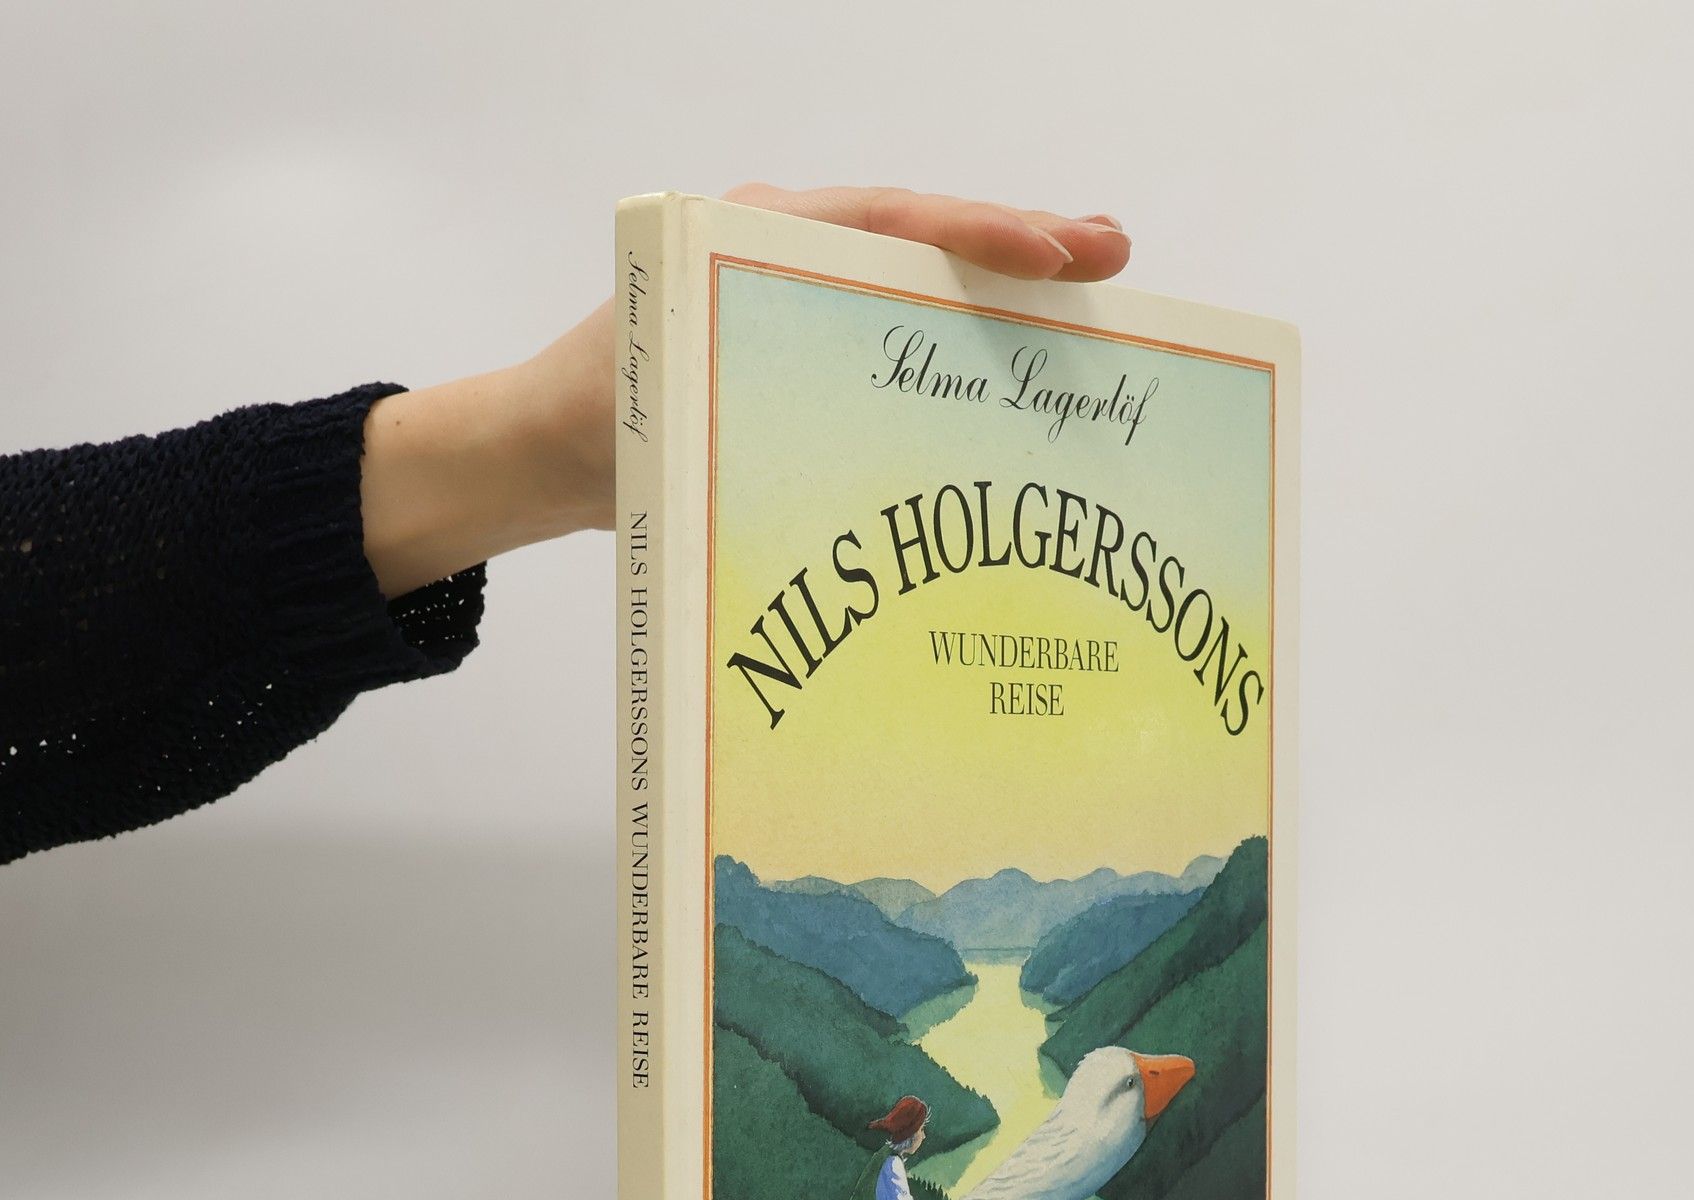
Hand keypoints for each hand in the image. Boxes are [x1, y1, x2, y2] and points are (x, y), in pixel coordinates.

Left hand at [361, 188, 1130, 595]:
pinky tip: (1023, 374)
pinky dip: (964, 343)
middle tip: (1114, 253)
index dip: (974, 234)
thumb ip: (715, 392)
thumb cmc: (590, 422)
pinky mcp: (810, 352)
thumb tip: (801, 427)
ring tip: (1096, 302)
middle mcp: (789, 255)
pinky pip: (901, 336)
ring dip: (1006, 293)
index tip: (1052, 254)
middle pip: (924, 237)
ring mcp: (804, 302)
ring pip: (922, 283)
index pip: (884, 218)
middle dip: (1021, 244)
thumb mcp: (645, 401)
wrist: (544, 453)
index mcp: (753, 240)